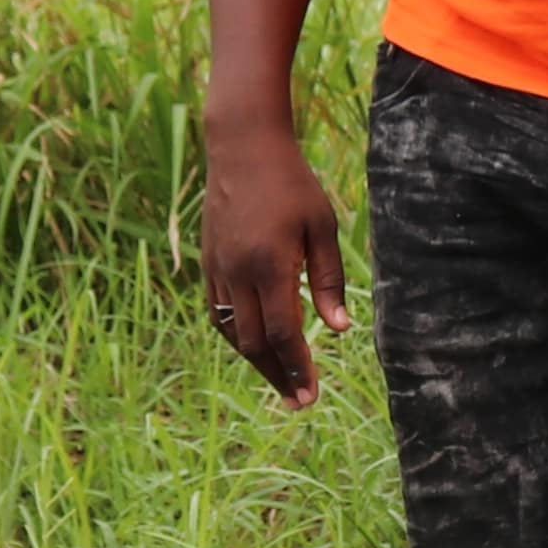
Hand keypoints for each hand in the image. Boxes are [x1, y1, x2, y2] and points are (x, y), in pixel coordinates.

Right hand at [198, 121, 352, 406]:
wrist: (242, 147)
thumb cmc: (292, 184)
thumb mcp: (323, 227)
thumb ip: (329, 281)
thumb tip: (339, 330)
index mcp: (271, 265)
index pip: (282, 333)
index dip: (297, 368)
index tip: (309, 395)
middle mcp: (238, 273)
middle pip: (253, 343)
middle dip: (277, 375)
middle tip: (299, 400)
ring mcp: (218, 269)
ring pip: (231, 332)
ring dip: (255, 360)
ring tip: (280, 379)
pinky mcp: (208, 263)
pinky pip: (217, 313)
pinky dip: (235, 335)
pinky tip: (253, 345)